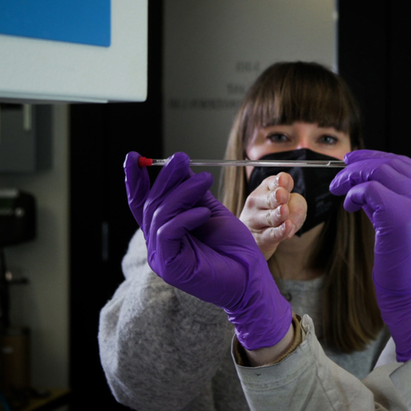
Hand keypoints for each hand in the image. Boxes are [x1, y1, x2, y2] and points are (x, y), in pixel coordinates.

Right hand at [123, 152, 292, 349]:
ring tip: (205, 180)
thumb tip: (180, 168)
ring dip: (182, 193)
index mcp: (165, 232)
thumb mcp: (213, 213)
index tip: (134, 156)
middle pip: (150, 204)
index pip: (142, 203)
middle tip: (181, 158)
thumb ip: (194, 195)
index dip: (135, 180)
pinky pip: (168, 233)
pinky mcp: (170, 267)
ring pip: (159, 215)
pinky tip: (203, 212)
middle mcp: (158, 244)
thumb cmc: (235, 250)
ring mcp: (161, 257)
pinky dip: (184, 218)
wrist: (251, 279)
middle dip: (165, 178)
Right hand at [240, 172, 307, 258]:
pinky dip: (280, 231)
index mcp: (266, 189)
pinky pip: (272, 234)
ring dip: (278, 214)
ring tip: (284, 210)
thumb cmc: (279, 214)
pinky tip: (287, 226)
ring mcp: (256, 221)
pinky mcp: (261, 238)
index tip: (284, 179)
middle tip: (283, 194)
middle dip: (276, 197)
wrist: (257, 237)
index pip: (273, 183)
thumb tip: (292, 217)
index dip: (280, 182)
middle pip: (269, 199)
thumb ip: (297, 204)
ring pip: (270, 217)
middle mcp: (257, 202)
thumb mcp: (293, 203)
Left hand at [330, 150, 410, 360]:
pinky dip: (354, 194)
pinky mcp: (402, 216)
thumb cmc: (407, 268)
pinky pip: (370, 190)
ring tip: (339, 191)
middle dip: (360, 164)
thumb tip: (362, 180)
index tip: (353, 160)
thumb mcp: (404, 224)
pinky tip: (349, 207)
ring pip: (379, 172)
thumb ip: (389, 198)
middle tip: (339, 175)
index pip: (405, 164)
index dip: (376, 157)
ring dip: (352, 177)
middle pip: (391, 163)